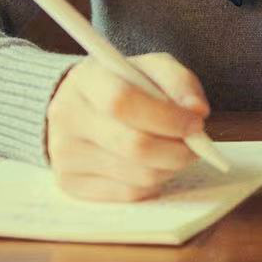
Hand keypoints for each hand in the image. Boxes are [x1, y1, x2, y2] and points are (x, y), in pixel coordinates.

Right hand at [45, 51, 210, 201]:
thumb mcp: (150, 67)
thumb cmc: (121, 84)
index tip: (196, 122)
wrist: (75, 105)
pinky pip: (128, 194)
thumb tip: (197, 111)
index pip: (123, 102)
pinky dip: (153, 183)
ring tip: (177, 152)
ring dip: (169, 167)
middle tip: (196, 145)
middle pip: (133, 146)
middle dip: (177, 150)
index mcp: (86, 79)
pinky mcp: (71, 184)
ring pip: (136, 175)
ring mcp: (64, 155)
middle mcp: (68, 117)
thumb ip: (178, 81)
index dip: (167, 117)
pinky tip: (155, 165)